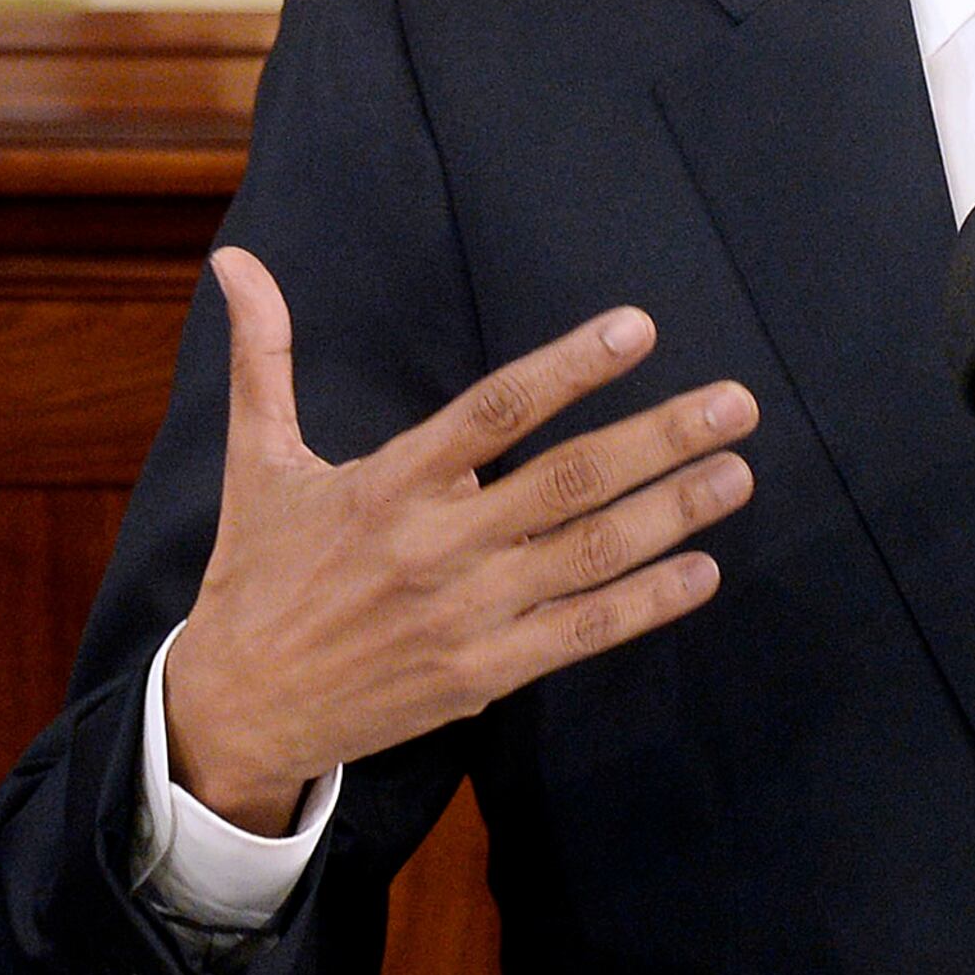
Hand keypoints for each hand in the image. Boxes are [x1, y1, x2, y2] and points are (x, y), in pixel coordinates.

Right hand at [158, 248, 756, 833]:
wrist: (237, 711)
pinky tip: (703, 572)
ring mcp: (467, 613)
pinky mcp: (483, 673)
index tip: (639, 328)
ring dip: (673, 512)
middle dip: (661, 438)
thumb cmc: (256, 574)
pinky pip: (581, 632)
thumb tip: (237, 263)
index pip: (497, 409)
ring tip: (738, 472)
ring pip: (589, 554)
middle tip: (737, 403)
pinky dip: (646, 603)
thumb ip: (264, 359)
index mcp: (390, 482)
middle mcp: (436, 544)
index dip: (572, 366)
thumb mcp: (256, 462)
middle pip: (569, 480)